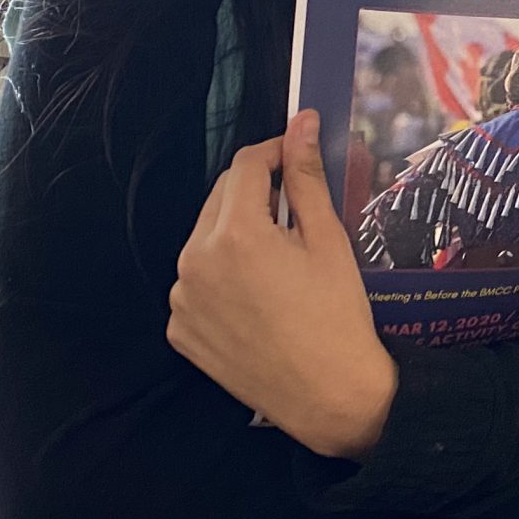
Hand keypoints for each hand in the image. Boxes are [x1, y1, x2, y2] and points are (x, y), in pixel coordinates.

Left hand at [170, 107, 399, 459]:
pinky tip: (257, 297)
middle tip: (295, 215)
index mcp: (236, 233)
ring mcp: (182, 299)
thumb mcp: (328, 240)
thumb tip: (301, 122)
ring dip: (236, 235)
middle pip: (221, 199)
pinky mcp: (180, 330)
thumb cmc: (338, 316)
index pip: (246, 166)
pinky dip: (221, 278)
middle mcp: (195, 260)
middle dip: (255, 194)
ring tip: (277, 262)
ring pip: (206, 240)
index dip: (275, 153)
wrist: (329, 396)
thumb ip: (306, 177)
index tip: (297, 158)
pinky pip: (197, 284)